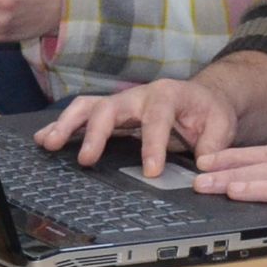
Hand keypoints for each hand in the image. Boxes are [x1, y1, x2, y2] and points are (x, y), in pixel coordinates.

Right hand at [36, 77, 241, 177]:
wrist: (202, 97)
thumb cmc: (209, 111)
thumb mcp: (221, 125)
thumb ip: (213, 145)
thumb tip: (202, 167)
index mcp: (168, 95)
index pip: (157, 118)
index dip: (152, 144)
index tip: (150, 171)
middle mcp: (138, 95)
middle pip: (111, 107)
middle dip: (96, 132)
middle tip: (86, 159)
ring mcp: (121, 103)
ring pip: (89, 107)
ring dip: (68, 125)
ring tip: (50, 143)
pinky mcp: (111, 113)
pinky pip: (82, 115)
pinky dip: (63, 126)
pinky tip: (44, 139)